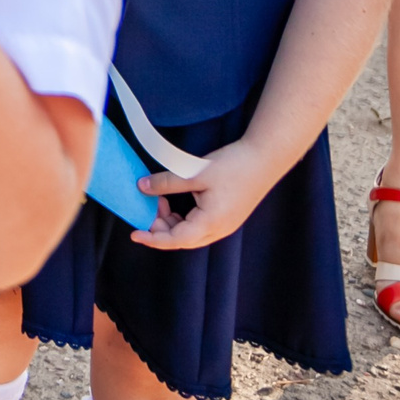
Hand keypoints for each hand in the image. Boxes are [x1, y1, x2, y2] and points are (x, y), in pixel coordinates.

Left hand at [129, 138, 283, 250]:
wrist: (265, 159)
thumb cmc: (233, 166)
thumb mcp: (194, 173)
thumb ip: (166, 183)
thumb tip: (141, 187)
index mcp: (212, 222)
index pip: (176, 240)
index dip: (153, 239)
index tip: (135, 234)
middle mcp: (220, 229)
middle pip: (182, 239)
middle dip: (160, 228)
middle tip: (144, 208)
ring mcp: (225, 224)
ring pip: (190, 233)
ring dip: (171, 222)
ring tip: (157, 200)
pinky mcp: (227, 217)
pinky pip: (199, 225)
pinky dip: (182, 218)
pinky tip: (173, 200)